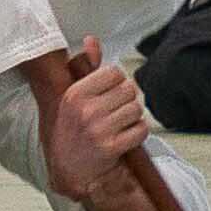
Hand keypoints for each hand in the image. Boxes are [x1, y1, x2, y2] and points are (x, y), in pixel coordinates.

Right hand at [27, 46, 210, 210]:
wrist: (70, 170)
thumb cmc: (72, 129)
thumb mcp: (72, 97)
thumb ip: (84, 67)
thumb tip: (92, 40)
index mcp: (75, 94)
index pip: (113, 72)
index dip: (118, 82)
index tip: (111, 93)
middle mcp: (85, 110)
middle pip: (129, 90)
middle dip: (128, 100)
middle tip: (118, 111)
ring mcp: (98, 130)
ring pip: (136, 110)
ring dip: (134, 118)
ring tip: (121, 125)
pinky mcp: (111, 148)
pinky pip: (140, 130)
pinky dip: (138, 134)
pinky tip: (126, 138)